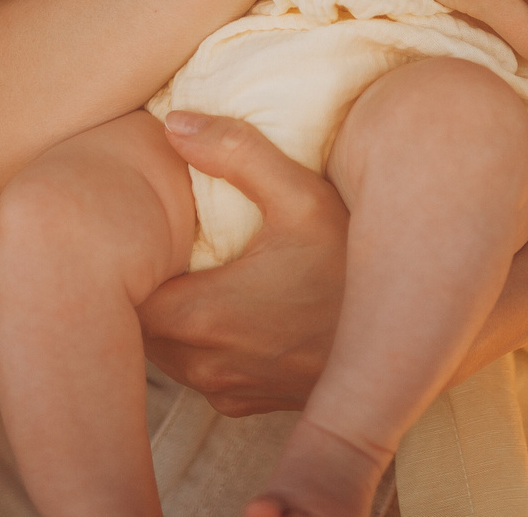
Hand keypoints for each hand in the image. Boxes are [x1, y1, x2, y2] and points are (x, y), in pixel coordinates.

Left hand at [137, 113, 345, 413]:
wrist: (407, 342)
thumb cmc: (354, 267)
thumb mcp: (302, 196)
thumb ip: (236, 153)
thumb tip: (174, 122)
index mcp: (203, 315)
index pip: (120, 297)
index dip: (122, 262)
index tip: (139, 230)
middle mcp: (206, 364)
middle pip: (138, 327)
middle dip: (141, 286)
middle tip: (158, 243)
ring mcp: (229, 390)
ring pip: (166, 354)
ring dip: (170, 318)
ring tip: (187, 271)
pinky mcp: (251, 404)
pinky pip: (201, 374)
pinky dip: (201, 344)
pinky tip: (228, 309)